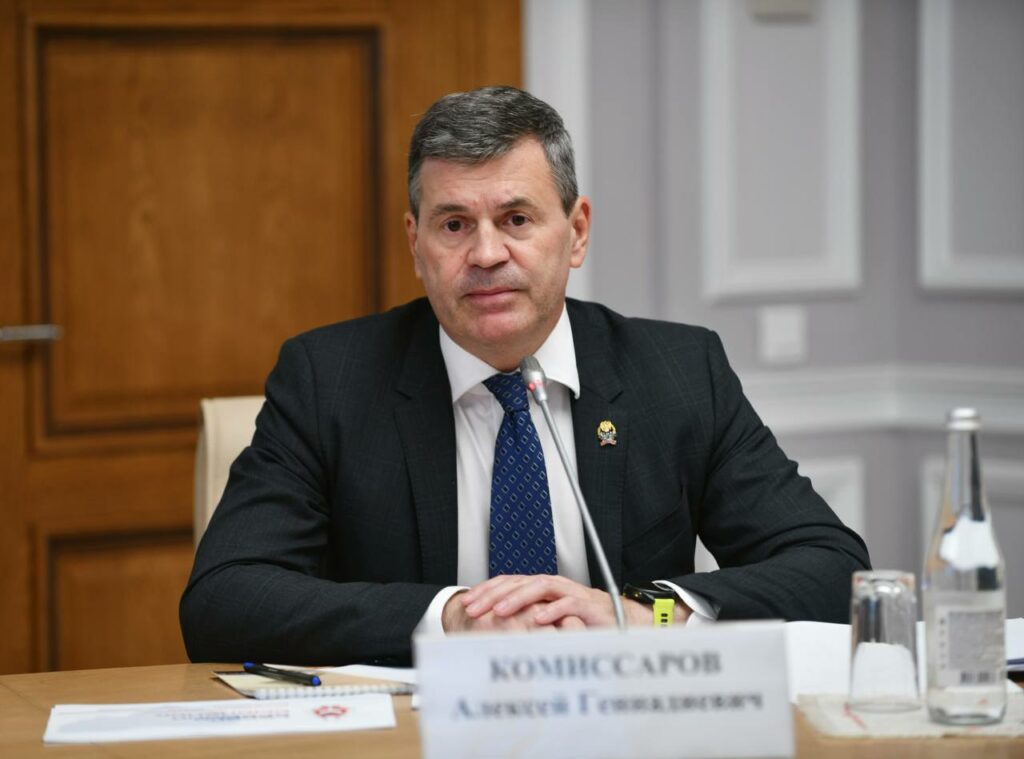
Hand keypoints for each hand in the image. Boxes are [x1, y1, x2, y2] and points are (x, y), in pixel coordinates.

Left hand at [459, 574, 674, 627]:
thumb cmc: (583, 623)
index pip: (509, 583)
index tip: (466, 603)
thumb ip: (527, 621)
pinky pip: (568, 604)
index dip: (487, 590)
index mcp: (541, 588)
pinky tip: (537, 619)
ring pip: (540, 587)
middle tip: (473, 608)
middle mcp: (554, 586)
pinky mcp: (588, 605)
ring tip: (499, 611)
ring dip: (517, 598)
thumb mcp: (549, 622)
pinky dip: (552, 610)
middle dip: (493, 594)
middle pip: (519, 582)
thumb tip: (494, 629)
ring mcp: (571, 593)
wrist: (622, 622)